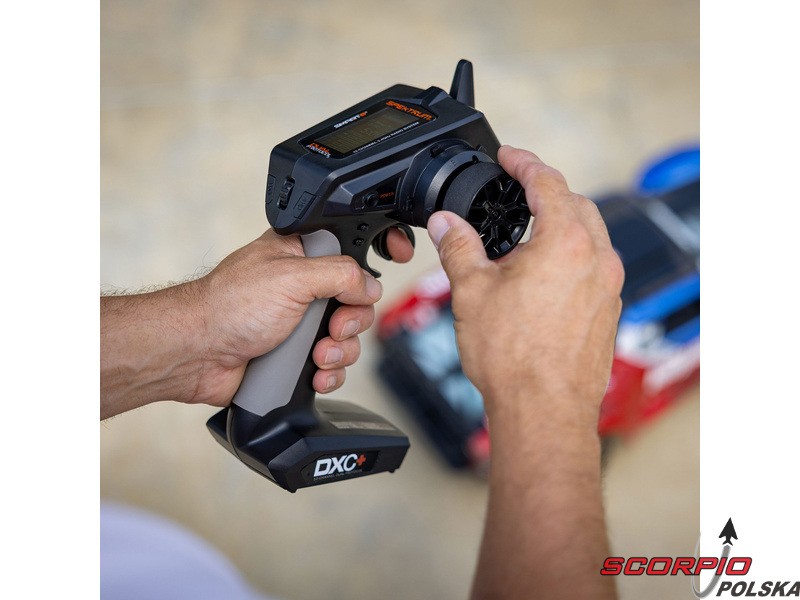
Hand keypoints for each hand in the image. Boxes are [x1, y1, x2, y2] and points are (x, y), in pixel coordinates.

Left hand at [192, 227, 413, 404]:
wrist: (197, 355)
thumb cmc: (229, 307)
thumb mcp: (293, 277)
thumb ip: (340, 275)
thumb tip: (370, 286)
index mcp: (301, 255)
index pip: (352, 245)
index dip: (378, 249)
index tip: (398, 254)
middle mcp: (303, 287)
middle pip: (358, 301)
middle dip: (352, 320)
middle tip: (332, 327)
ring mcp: (300, 324)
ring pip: (348, 338)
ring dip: (340, 352)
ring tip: (317, 357)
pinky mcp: (296, 356)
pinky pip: (333, 366)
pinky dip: (330, 374)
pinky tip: (314, 375)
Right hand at [426, 146, 623, 428]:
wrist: (544, 410)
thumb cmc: (514, 357)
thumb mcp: (471, 291)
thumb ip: (458, 247)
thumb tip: (446, 223)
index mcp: (566, 242)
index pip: (547, 182)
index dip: (524, 163)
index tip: (509, 157)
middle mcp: (597, 260)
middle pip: (575, 204)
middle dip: (545, 192)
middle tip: (516, 192)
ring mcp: (608, 287)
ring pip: (590, 236)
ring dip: (561, 225)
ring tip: (525, 238)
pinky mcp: (609, 312)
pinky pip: (594, 267)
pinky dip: (571, 257)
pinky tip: (543, 277)